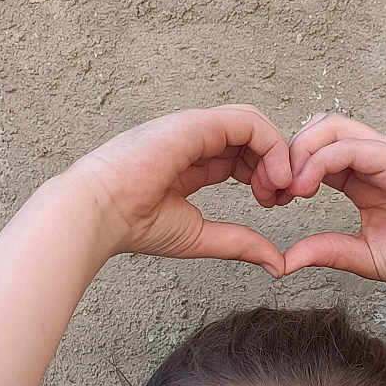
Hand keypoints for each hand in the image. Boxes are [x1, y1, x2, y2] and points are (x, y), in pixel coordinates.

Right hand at [65, 105, 290, 276]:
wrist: (100, 214)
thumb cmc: (135, 224)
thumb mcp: (202, 236)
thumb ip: (241, 243)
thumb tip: (278, 263)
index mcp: (191, 162)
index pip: (242, 157)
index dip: (266, 177)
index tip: (274, 205)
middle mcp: (194, 140)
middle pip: (253, 138)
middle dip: (278, 165)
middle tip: (285, 198)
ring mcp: (195, 128)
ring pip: (255, 124)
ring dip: (278, 154)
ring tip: (280, 188)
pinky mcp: (196, 124)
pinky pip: (248, 122)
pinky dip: (271, 146)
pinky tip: (274, 176)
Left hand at [262, 112, 385, 296]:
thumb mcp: (362, 256)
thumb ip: (325, 250)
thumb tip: (284, 260)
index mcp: (361, 178)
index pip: (314, 153)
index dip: (285, 169)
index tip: (270, 199)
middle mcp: (373, 160)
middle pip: (319, 128)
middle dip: (286, 152)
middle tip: (272, 190)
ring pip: (333, 127)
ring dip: (301, 151)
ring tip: (289, 188)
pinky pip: (355, 147)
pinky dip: (323, 160)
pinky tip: (307, 188)